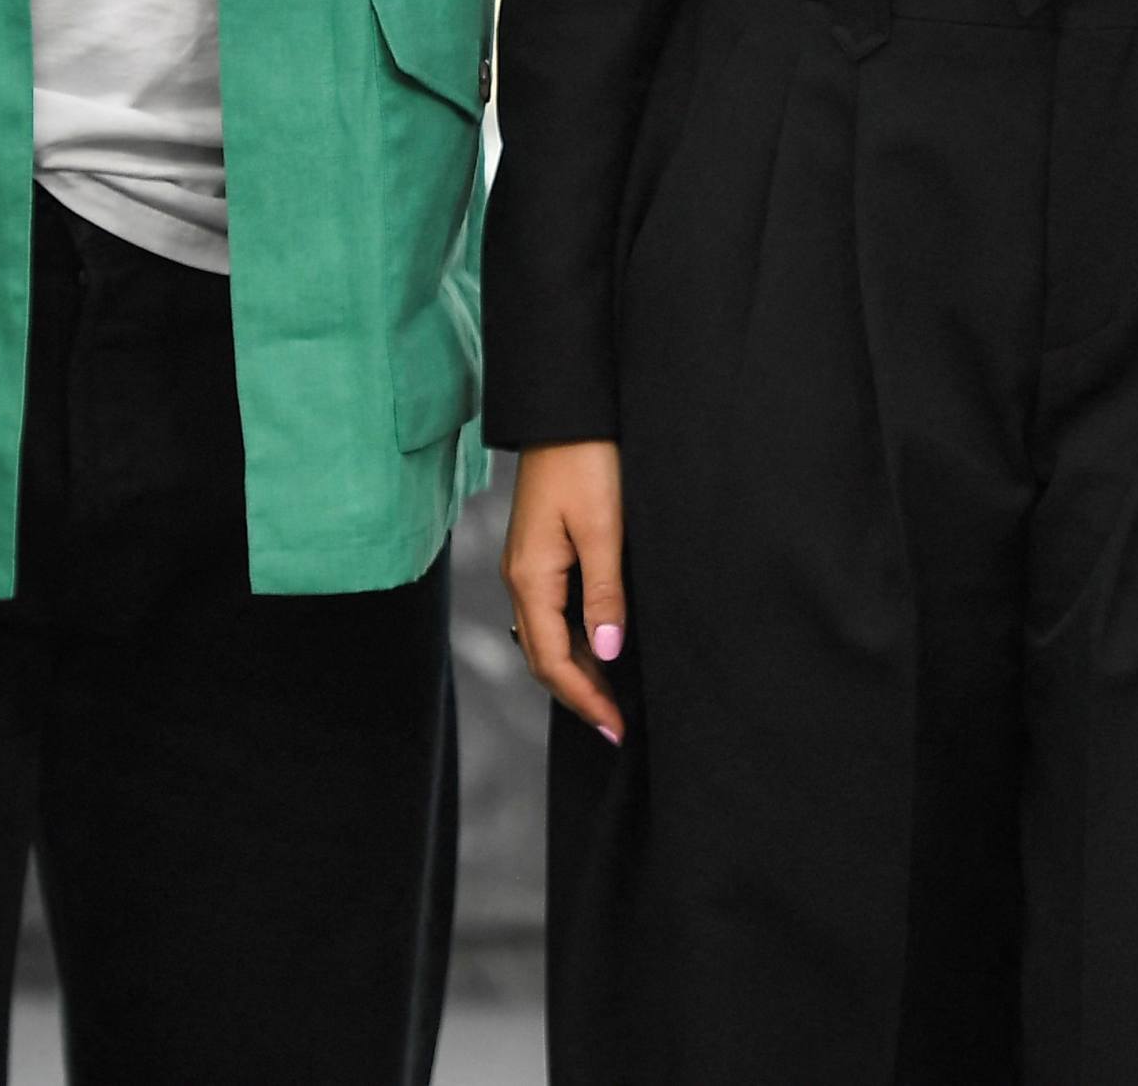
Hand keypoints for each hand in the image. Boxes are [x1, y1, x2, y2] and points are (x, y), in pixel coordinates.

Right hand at [503, 440, 628, 741]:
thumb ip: (605, 593)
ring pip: (546, 635)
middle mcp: (520, 576)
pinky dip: (572, 639)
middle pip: (543, 655)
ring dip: (576, 669)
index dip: (584, 699)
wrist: (568, 409)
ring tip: (611, 696)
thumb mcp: (603, 529)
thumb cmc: (587, 461)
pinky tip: (598, 644)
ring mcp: (527, 564)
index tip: (616, 728)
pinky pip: (551, 611)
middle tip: (616, 725)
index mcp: (530, 577)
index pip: (552, 660)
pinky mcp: (540, 550)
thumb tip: (607, 654)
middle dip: (578, 694)